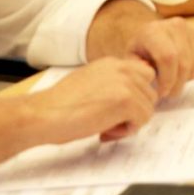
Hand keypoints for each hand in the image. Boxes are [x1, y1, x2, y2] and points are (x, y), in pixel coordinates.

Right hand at [32, 56, 158, 144]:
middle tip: (109, 123)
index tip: (118, 109)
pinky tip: (104, 131)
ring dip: (129, 123)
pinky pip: (142, 120)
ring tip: (104, 128)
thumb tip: (131, 98)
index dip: (136, 95)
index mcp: (112, 63)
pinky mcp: (125, 101)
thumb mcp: (89, 83)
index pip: (145, 75)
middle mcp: (122, 68)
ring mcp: (125, 83)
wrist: (44, 114)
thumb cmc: (59, 106)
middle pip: (150, 93)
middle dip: (134, 111)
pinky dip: (126, 131)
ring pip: (148, 108)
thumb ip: (111, 84)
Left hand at [123, 18, 193, 101]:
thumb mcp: (132, 59)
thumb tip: (150, 77)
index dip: (167, 80)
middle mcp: (176, 26)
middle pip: (184, 63)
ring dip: (187, 80)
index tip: (162, 92)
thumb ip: (138, 69)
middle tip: (169, 93)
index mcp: (154, 31)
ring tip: (175, 80)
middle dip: (177, 85)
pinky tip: (185, 72)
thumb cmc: (142, 49)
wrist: (155, 33)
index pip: (168, 57)